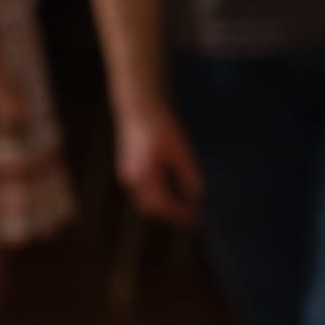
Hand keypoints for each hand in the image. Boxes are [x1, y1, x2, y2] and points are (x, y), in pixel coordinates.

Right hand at [114, 95, 203, 224]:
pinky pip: (143, 191)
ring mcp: (127, 175)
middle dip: (171, 214)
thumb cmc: (160, 125)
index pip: (162, 204)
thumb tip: (197, 195)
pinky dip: (157, 196)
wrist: (138, 107)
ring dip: (164, 207)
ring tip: (185, 207)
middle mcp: (131, 179)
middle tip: (192, 216)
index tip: (196, 217)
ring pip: (145, 201)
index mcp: (143, 175)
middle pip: (151, 207)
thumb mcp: (180, 148)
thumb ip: (188, 173)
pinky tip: (173, 192)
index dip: (179, 214)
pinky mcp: (128, 170)